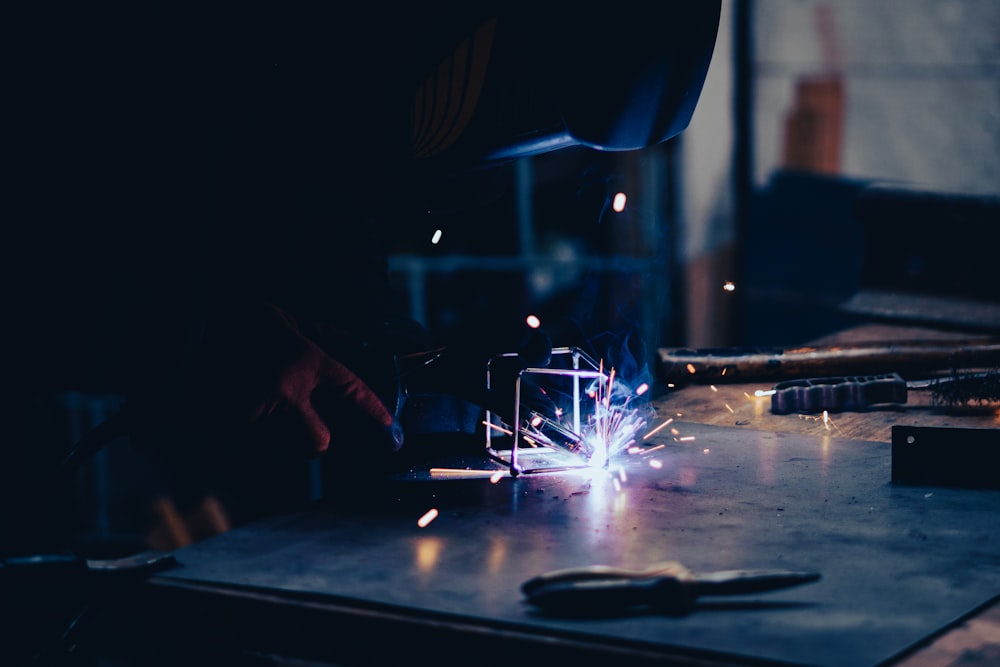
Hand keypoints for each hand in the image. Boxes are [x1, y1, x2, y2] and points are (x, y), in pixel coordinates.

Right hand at [128, 301, 402, 462]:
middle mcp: (287, 392)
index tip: (390, 431)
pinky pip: (249, 447)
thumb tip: (359, 343)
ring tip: (255, 406)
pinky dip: (244, 438)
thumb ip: (326, 335)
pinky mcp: (226, 427)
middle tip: (302, 423)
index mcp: (307, 362)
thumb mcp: (287, 318)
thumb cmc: (239, 317)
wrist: (183, 322)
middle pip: (318, 443)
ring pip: (280, 447)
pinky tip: (235, 414)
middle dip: (314, 440)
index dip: (375, 412)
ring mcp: (256, 413)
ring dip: (274, 435)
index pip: (352, 391)